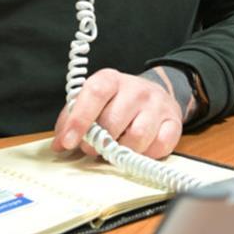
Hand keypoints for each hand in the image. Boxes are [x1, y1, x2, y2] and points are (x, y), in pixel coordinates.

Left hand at [52, 69, 183, 159]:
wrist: (156, 95)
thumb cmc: (117, 103)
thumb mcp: (92, 103)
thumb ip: (72, 120)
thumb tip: (59, 144)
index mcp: (111, 79)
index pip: (94, 93)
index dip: (79, 119)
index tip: (68, 141)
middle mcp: (136, 89)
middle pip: (113, 121)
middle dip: (98, 143)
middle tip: (93, 149)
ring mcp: (157, 105)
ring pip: (137, 137)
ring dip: (122, 150)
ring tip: (116, 148)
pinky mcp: (174, 123)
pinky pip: (158, 146)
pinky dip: (145, 154)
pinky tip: (138, 149)